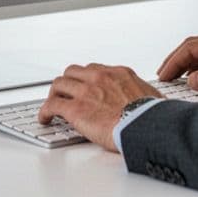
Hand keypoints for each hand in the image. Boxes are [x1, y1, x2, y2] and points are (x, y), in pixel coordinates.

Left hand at [37, 64, 161, 152]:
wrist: (147, 127)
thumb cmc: (153, 117)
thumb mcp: (152, 96)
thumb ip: (142, 93)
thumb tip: (149, 99)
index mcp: (119, 73)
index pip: (95, 69)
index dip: (86, 79)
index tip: (84, 87)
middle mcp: (100, 77)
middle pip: (73, 72)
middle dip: (68, 83)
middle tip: (66, 93)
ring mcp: (86, 91)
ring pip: (59, 83)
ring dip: (55, 94)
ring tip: (53, 104)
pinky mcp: (76, 109)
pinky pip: (52, 105)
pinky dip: (45, 111)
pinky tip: (45, 119)